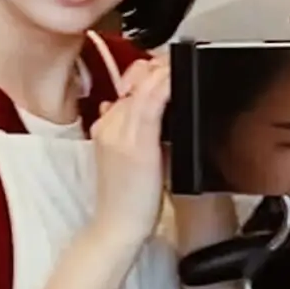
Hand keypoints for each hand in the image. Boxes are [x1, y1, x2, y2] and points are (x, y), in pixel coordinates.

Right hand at [89, 57, 170, 241]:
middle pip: (135, 79)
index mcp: (106, 126)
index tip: (169, 67)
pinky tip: (178, 80)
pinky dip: (166, 86)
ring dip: (165, 70)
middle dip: (160, 64)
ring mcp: (121, 131)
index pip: (129, 83)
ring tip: (183, 64)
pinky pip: (151, 102)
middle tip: (181, 61)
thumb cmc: (125, 200)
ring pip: (144, 85)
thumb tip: (147, 118)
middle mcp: (110, 124)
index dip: (150, 70)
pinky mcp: (137, 142)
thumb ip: (131, 136)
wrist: (117, 227)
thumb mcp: (124, 160)